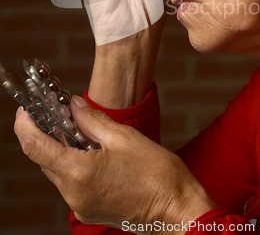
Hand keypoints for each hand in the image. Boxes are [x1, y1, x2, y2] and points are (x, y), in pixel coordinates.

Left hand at [14, 100, 214, 231]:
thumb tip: (73, 105)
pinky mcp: (90, 210)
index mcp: (80, 173)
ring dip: (60, 148)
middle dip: (45, 133)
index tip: (25, 109)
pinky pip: (70, 183)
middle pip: (44, 159)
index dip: (25, 125)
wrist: (178, 209)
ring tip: (76, 127)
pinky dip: (72, 163)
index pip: (36, 147)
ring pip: (57, 171)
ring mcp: (81, 205)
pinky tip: (89, 149)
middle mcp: (74, 194)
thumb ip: (92, 120)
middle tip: (55, 111)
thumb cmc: (157, 173)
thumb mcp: (124, 137)